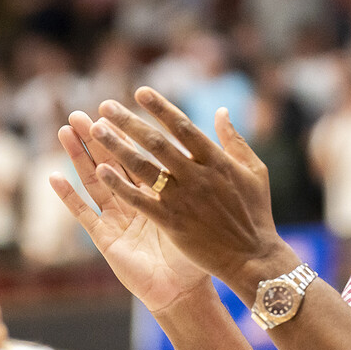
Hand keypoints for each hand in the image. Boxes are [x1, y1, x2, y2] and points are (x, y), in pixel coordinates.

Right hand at [50, 108, 209, 312]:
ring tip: (64, 131)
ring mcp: (117, 219)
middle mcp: (134, 203)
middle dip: (96, 138)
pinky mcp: (106, 239)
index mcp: (158, 193)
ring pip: (94, 182)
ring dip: (78, 157)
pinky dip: (69, 197)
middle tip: (80, 113)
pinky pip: (84, 216)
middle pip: (111, 164)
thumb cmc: (198, 255)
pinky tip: (54, 178)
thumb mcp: (205, 209)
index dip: (125, 134)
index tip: (113, 108)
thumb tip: (218, 144)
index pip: (139, 156)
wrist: (185, 293)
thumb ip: (205, 174)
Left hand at [78, 87, 287, 288]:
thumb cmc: (256, 213)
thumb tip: (221, 111)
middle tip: (105, 106)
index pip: (183, 127)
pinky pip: (140, 200)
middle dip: (129, 122)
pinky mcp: (172, 222)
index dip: (160, 108)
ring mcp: (183, 199)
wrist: (252, 257)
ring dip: (117, 146)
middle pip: (156, 143)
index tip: (140, 92)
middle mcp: (197, 176)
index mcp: (217, 161)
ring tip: (94, 130)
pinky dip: (120, 185)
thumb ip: (235, 140)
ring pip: (143, 167)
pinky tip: (102, 170)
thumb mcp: (254, 171)